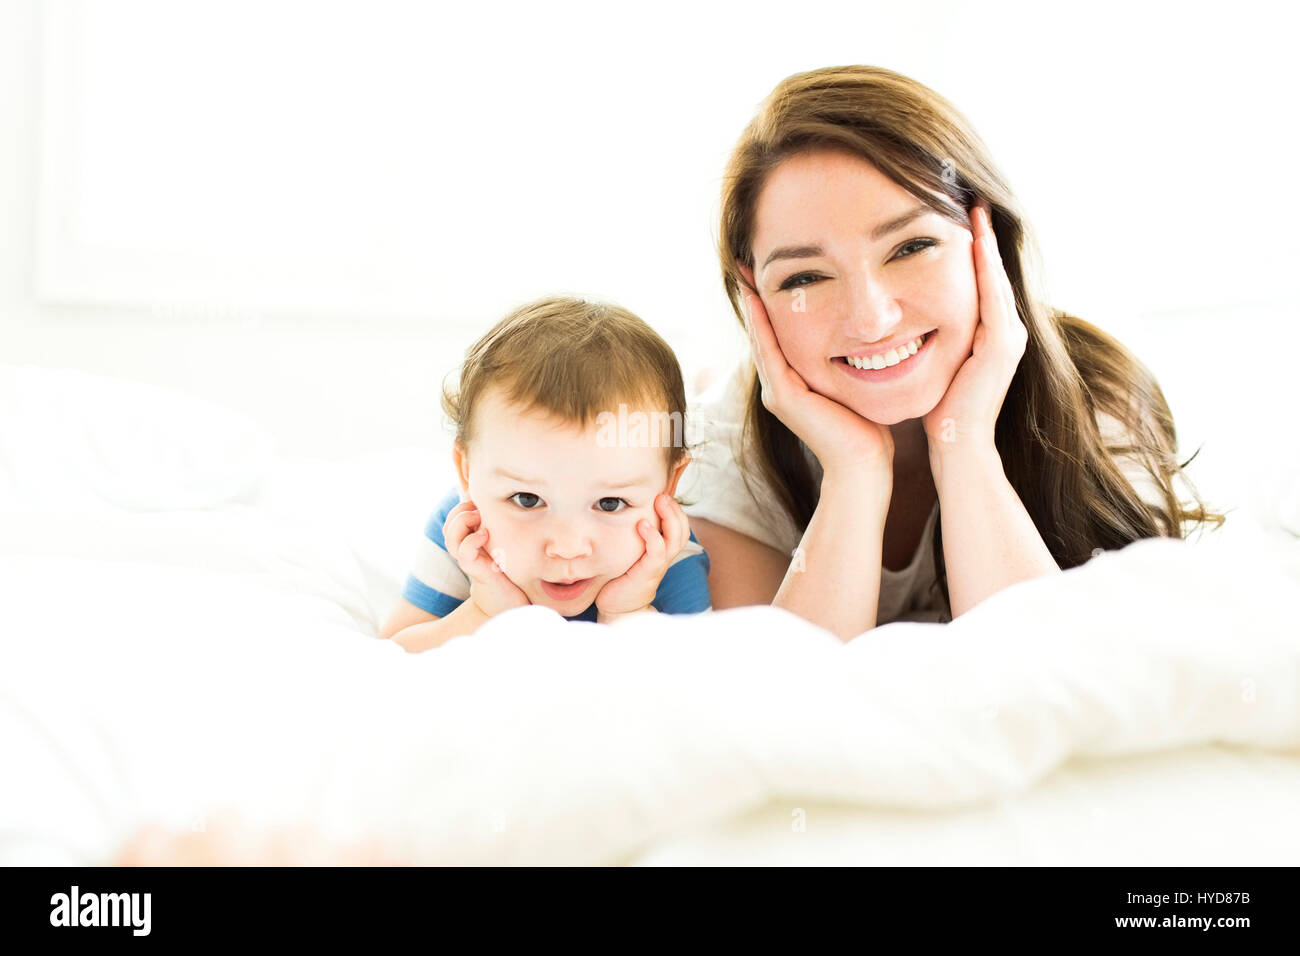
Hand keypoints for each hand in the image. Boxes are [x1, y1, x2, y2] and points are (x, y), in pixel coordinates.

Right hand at [442, 499, 530, 617]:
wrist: (510, 605)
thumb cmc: (512, 575)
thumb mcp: (507, 547)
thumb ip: (506, 531)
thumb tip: (521, 506)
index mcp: (472, 542)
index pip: (454, 518)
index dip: (463, 505)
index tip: (482, 501)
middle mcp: (467, 550)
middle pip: (448, 524)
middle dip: (460, 510)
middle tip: (479, 507)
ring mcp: (469, 560)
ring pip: (450, 535)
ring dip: (462, 520)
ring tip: (479, 516)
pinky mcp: (476, 570)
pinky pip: (464, 550)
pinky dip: (472, 539)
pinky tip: (485, 535)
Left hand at [594, 493, 689, 619]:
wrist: (618, 608)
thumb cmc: (620, 579)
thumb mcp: (628, 553)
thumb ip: (630, 536)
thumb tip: (617, 510)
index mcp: (661, 550)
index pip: (678, 526)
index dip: (674, 510)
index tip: (662, 493)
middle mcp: (664, 556)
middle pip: (682, 529)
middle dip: (675, 509)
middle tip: (663, 494)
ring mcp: (658, 565)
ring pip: (675, 538)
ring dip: (669, 517)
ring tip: (660, 501)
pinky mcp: (648, 574)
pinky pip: (658, 553)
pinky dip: (653, 537)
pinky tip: (644, 524)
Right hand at [737, 265, 893, 483]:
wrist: (864, 464)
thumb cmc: (868, 427)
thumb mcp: (854, 384)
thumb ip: (848, 362)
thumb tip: (866, 335)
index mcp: (792, 383)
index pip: (776, 335)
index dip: (769, 304)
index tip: (766, 272)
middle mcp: (778, 386)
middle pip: (762, 333)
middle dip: (754, 299)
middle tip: (745, 263)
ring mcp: (776, 392)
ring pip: (760, 339)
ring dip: (752, 306)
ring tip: (745, 274)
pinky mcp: (783, 398)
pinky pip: (769, 352)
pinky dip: (762, 325)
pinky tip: (758, 299)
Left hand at [922, 201, 1027, 456]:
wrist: (957, 448)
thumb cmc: (938, 412)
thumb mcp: (934, 364)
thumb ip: (929, 338)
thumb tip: (900, 319)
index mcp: (990, 335)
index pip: (981, 281)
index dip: (972, 249)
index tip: (958, 215)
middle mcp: (1006, 332)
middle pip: (993, 273)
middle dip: (983, 236)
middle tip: (972, 197)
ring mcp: (1009, 338)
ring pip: (995, 279)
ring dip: (986, 243)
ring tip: (975, 208)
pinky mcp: (1002, 347)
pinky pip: (992, 297)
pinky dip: (985, 269)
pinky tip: (975, 243)